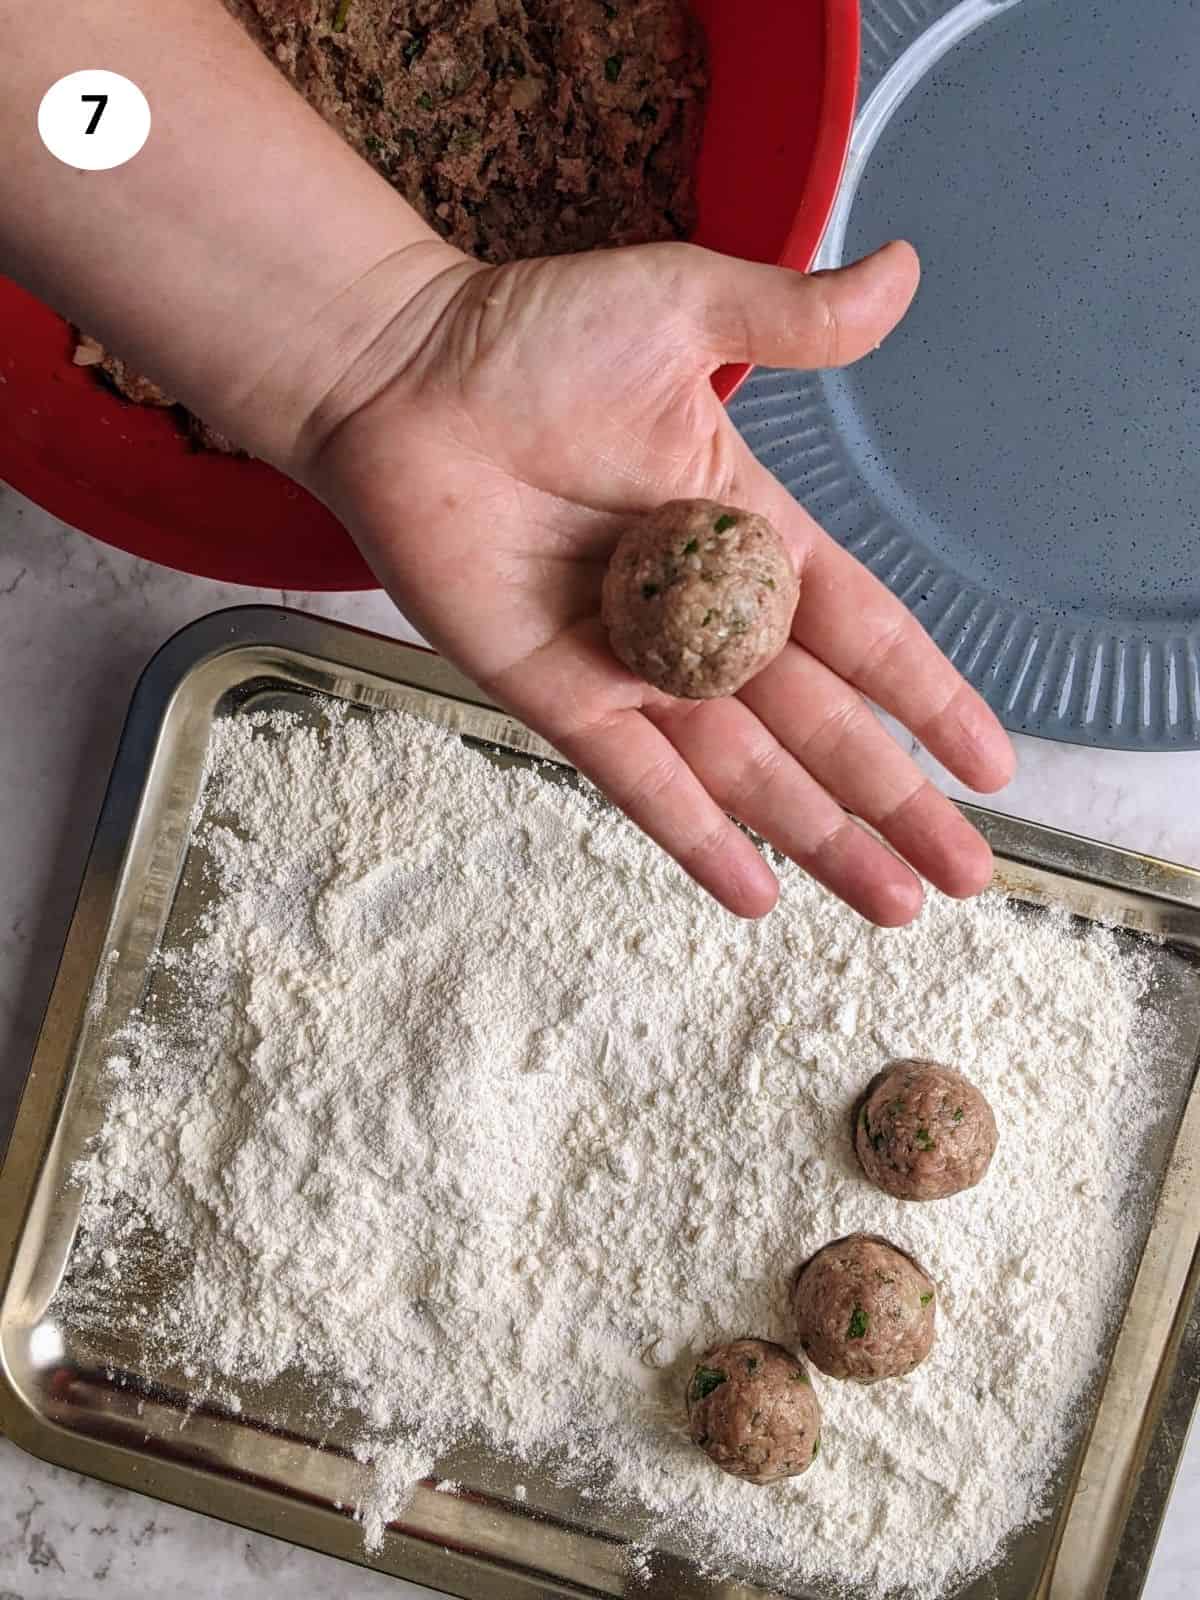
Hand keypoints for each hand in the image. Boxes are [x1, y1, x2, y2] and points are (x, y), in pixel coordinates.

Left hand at [295, 239, 1013, 923]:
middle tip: (964, 874)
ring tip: (892, 903)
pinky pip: (640, 780)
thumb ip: (791, 322)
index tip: (991, 764)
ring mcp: (633, 663)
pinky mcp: (561, 693)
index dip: (928, 697)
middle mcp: (705, 610)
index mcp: (752, 530)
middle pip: (822, 724)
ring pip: (747, 770)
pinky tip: (756, 893)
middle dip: (895, 799)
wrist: (398, 379)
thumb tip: (905, 274)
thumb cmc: (530, 336)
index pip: (864, 631)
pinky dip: (697, 836)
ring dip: (820, 836)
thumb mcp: (682, 309)